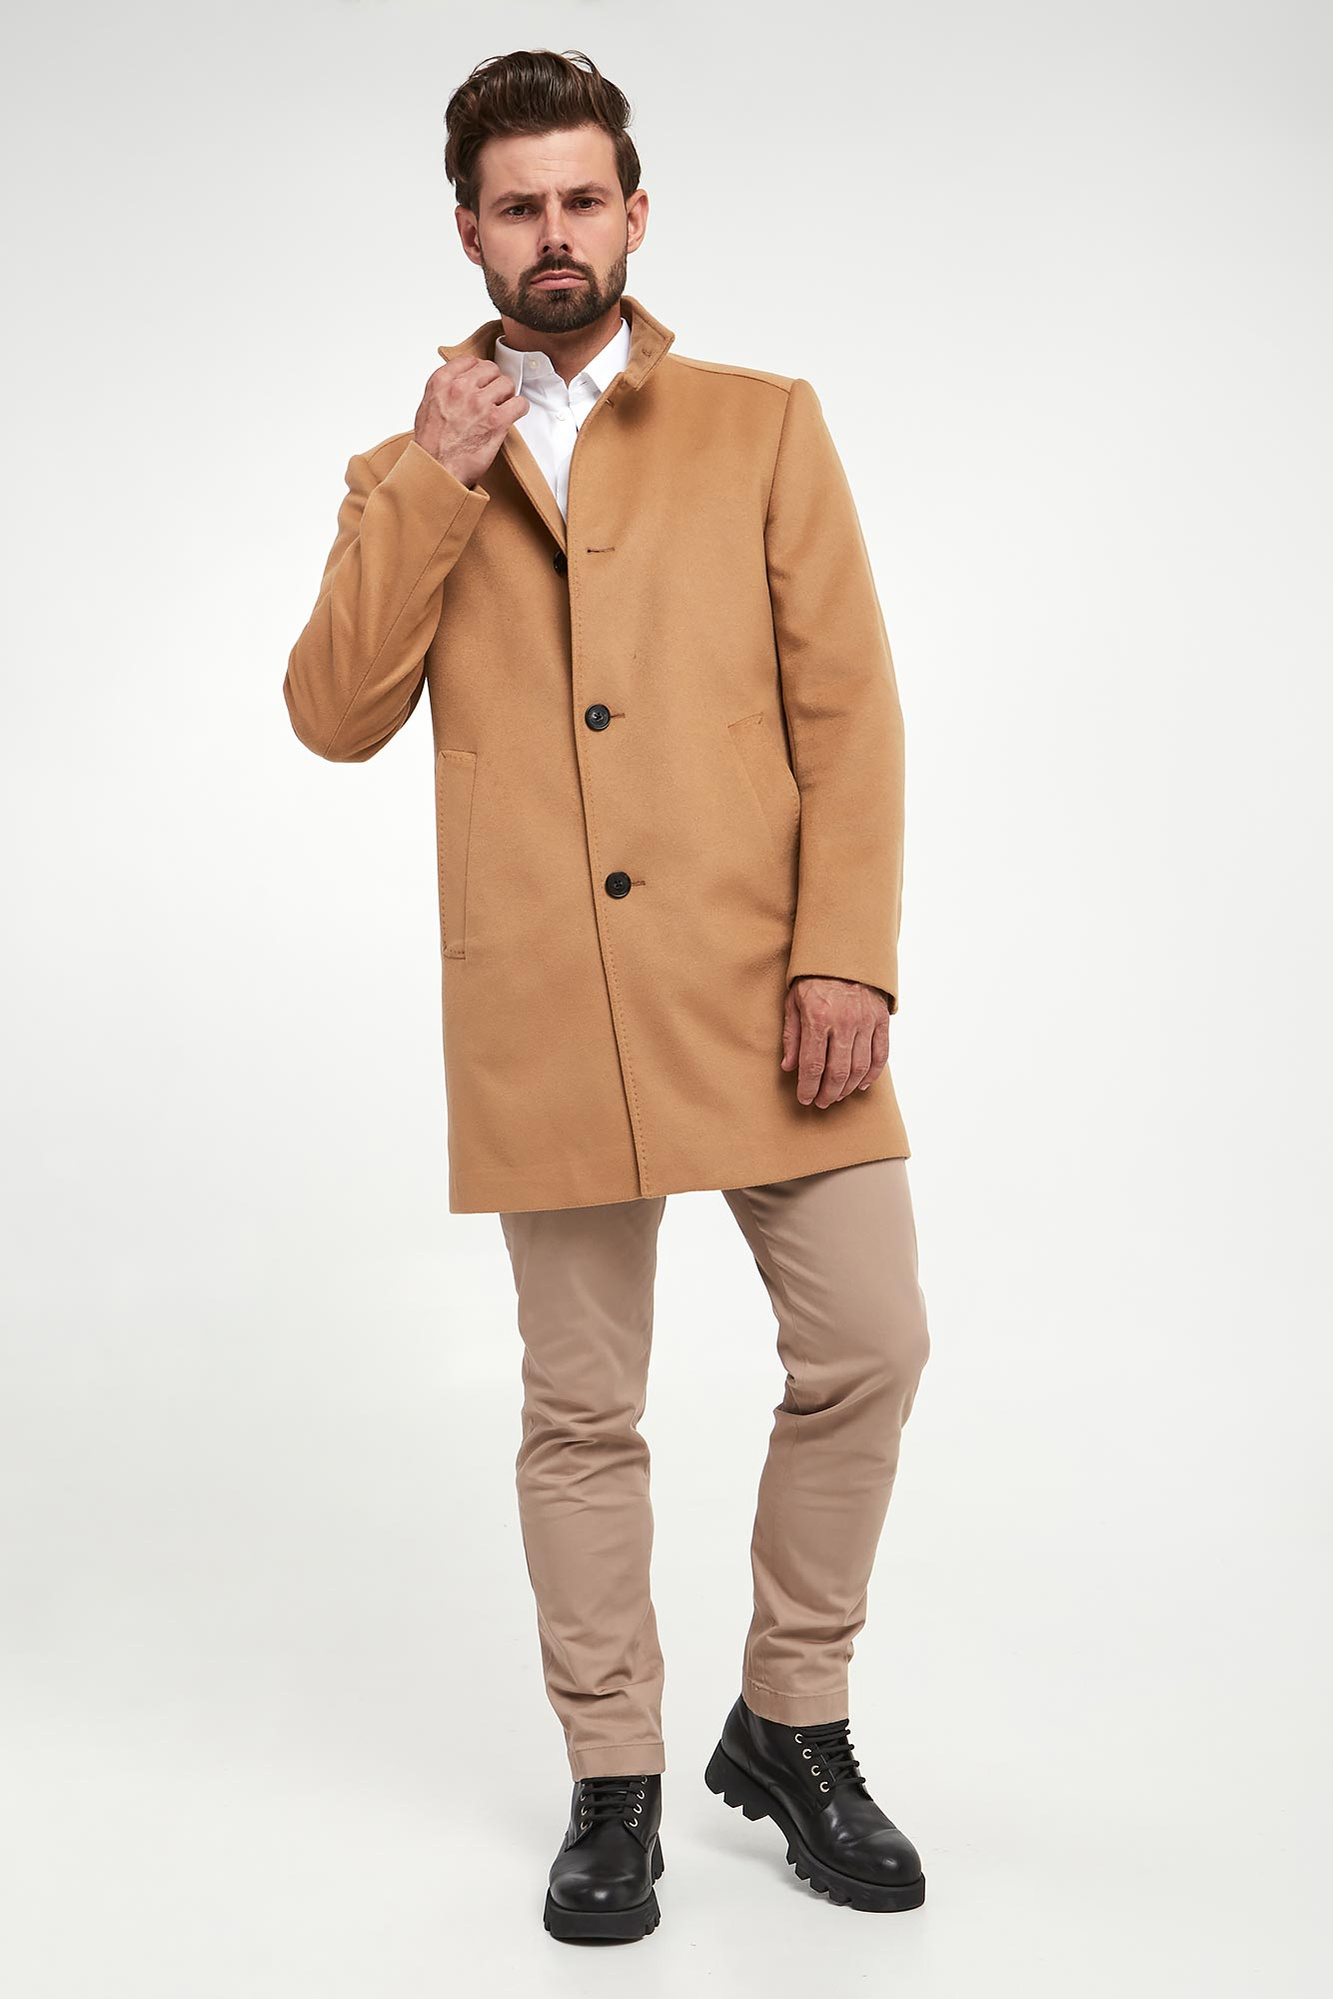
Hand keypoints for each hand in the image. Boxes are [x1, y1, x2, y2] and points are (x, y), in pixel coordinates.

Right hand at [413, 356, 528, 488]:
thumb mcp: (427, 406)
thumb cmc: (431, 444)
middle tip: (493, 397)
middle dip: (494, 382)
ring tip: (502, 407)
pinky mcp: (496, 420)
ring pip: (506, 383)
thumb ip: (443, 390)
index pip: (469, 360)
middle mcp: (460, 388)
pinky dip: (520, 408)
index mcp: (441, 382)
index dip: (478, 371)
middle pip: (490, 369)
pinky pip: (519, 403)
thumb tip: (457, 383)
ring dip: (507, 395)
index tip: (482, 381)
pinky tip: (513, 414)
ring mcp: (479, 403)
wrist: (437, 469)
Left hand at [781, 976, 889, 1106]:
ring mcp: (866, 1021)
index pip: (813, 1065)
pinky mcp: (881, 1020)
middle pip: (838, 1072)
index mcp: (818, 1017)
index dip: (808, 1087)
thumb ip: (792, 1036)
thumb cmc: (814, 977)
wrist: (845, 951)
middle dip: (828, 1093)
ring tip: (838, 1095)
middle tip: (821, 1102)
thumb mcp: (793, 1001)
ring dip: (848, 1088)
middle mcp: (844, 1022)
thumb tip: (789, 1067)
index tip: (805, 1099)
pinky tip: (862, 1084)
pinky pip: (880, 1055)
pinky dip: (872, 1074)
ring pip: (860, 1067)